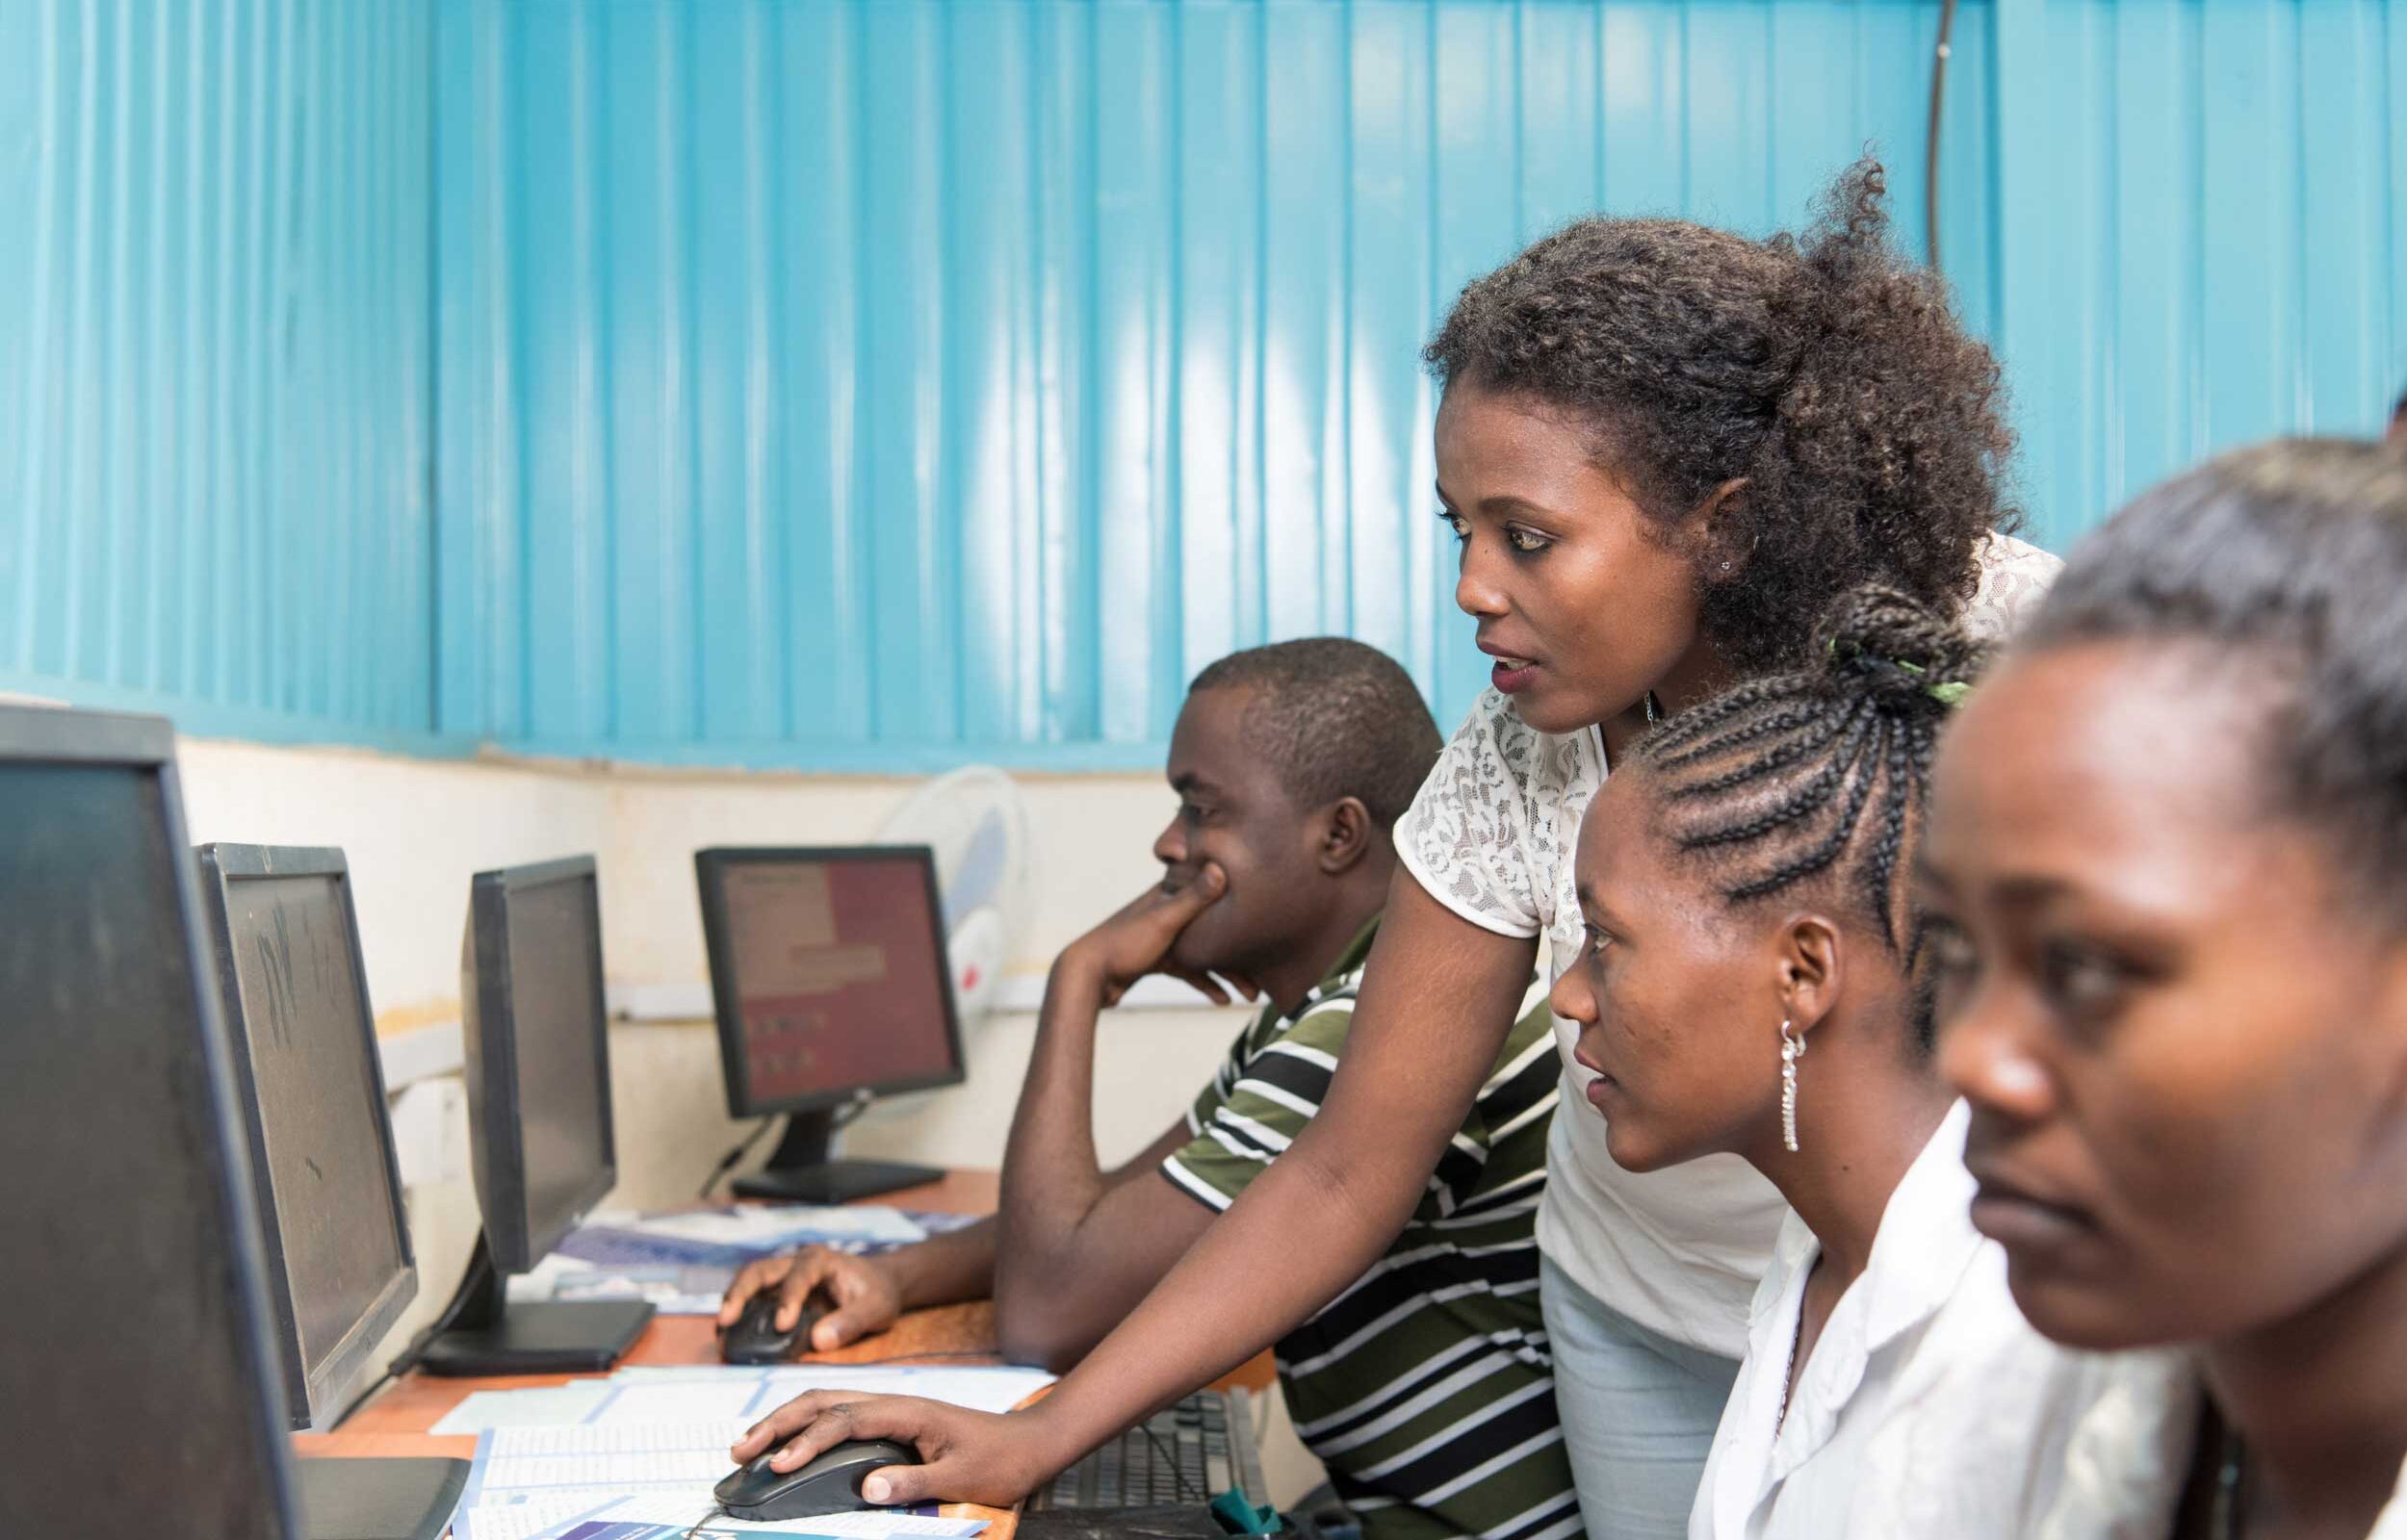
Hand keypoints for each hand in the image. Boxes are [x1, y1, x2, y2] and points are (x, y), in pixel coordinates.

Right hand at [715, 1247, 902, 1350]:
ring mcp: (785, 1276)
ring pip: (751, 1281)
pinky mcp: (779, 1292)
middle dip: (740, 1292)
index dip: (789, 1298)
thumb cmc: (877, 1292)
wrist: (878, 1283)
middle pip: (760, 1270)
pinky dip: (741, 1312)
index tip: (783, 1325)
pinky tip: (732, 1333)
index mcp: (822, 1260)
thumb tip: (819, 1340)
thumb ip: (851, 1323)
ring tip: (722, 1329)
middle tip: (726, 1320)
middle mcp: (797, 1262)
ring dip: (734, 1301)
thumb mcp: (876, 1308)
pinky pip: (754, 1298)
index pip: (800, 1275)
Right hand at [730, 1393, 1054, 1508]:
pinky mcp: (893, 1420)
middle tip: (740, 1450)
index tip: (778, 1465)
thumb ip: (913, 1483)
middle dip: (778, 1422)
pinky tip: (792, 1440)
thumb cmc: (1000, 1460)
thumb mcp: (961, 1478)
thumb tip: (866, 1489)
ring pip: (827, 1403)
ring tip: (750, 1444)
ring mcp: (892, 1409)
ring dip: (786, 1420)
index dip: (807, 1441)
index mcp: (907, 1411)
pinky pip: (840, 1414)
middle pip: (824, 1400)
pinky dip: (808, 1424)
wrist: (1031, 1443)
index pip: (844, 1419)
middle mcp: (894, 1403)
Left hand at [1059, 864, 1259, 1006]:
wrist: (1085, 976)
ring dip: (1227, 974)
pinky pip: (1188, 971)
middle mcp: (1167, 912)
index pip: (1214, 896)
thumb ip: (1194, 897)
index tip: (1267, 918)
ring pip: (1204, 954)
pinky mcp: (1154, 959)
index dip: (1241, 907)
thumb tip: (1221, 867)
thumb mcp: (1163, 919)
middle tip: (1265, 976)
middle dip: (1240, 954)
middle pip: (1214, 931)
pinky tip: (1222, 1001)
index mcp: (1170, 896)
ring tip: (1251, 994)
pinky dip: (1205, 984)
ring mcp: (1162, 937)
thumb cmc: (1122, 944)